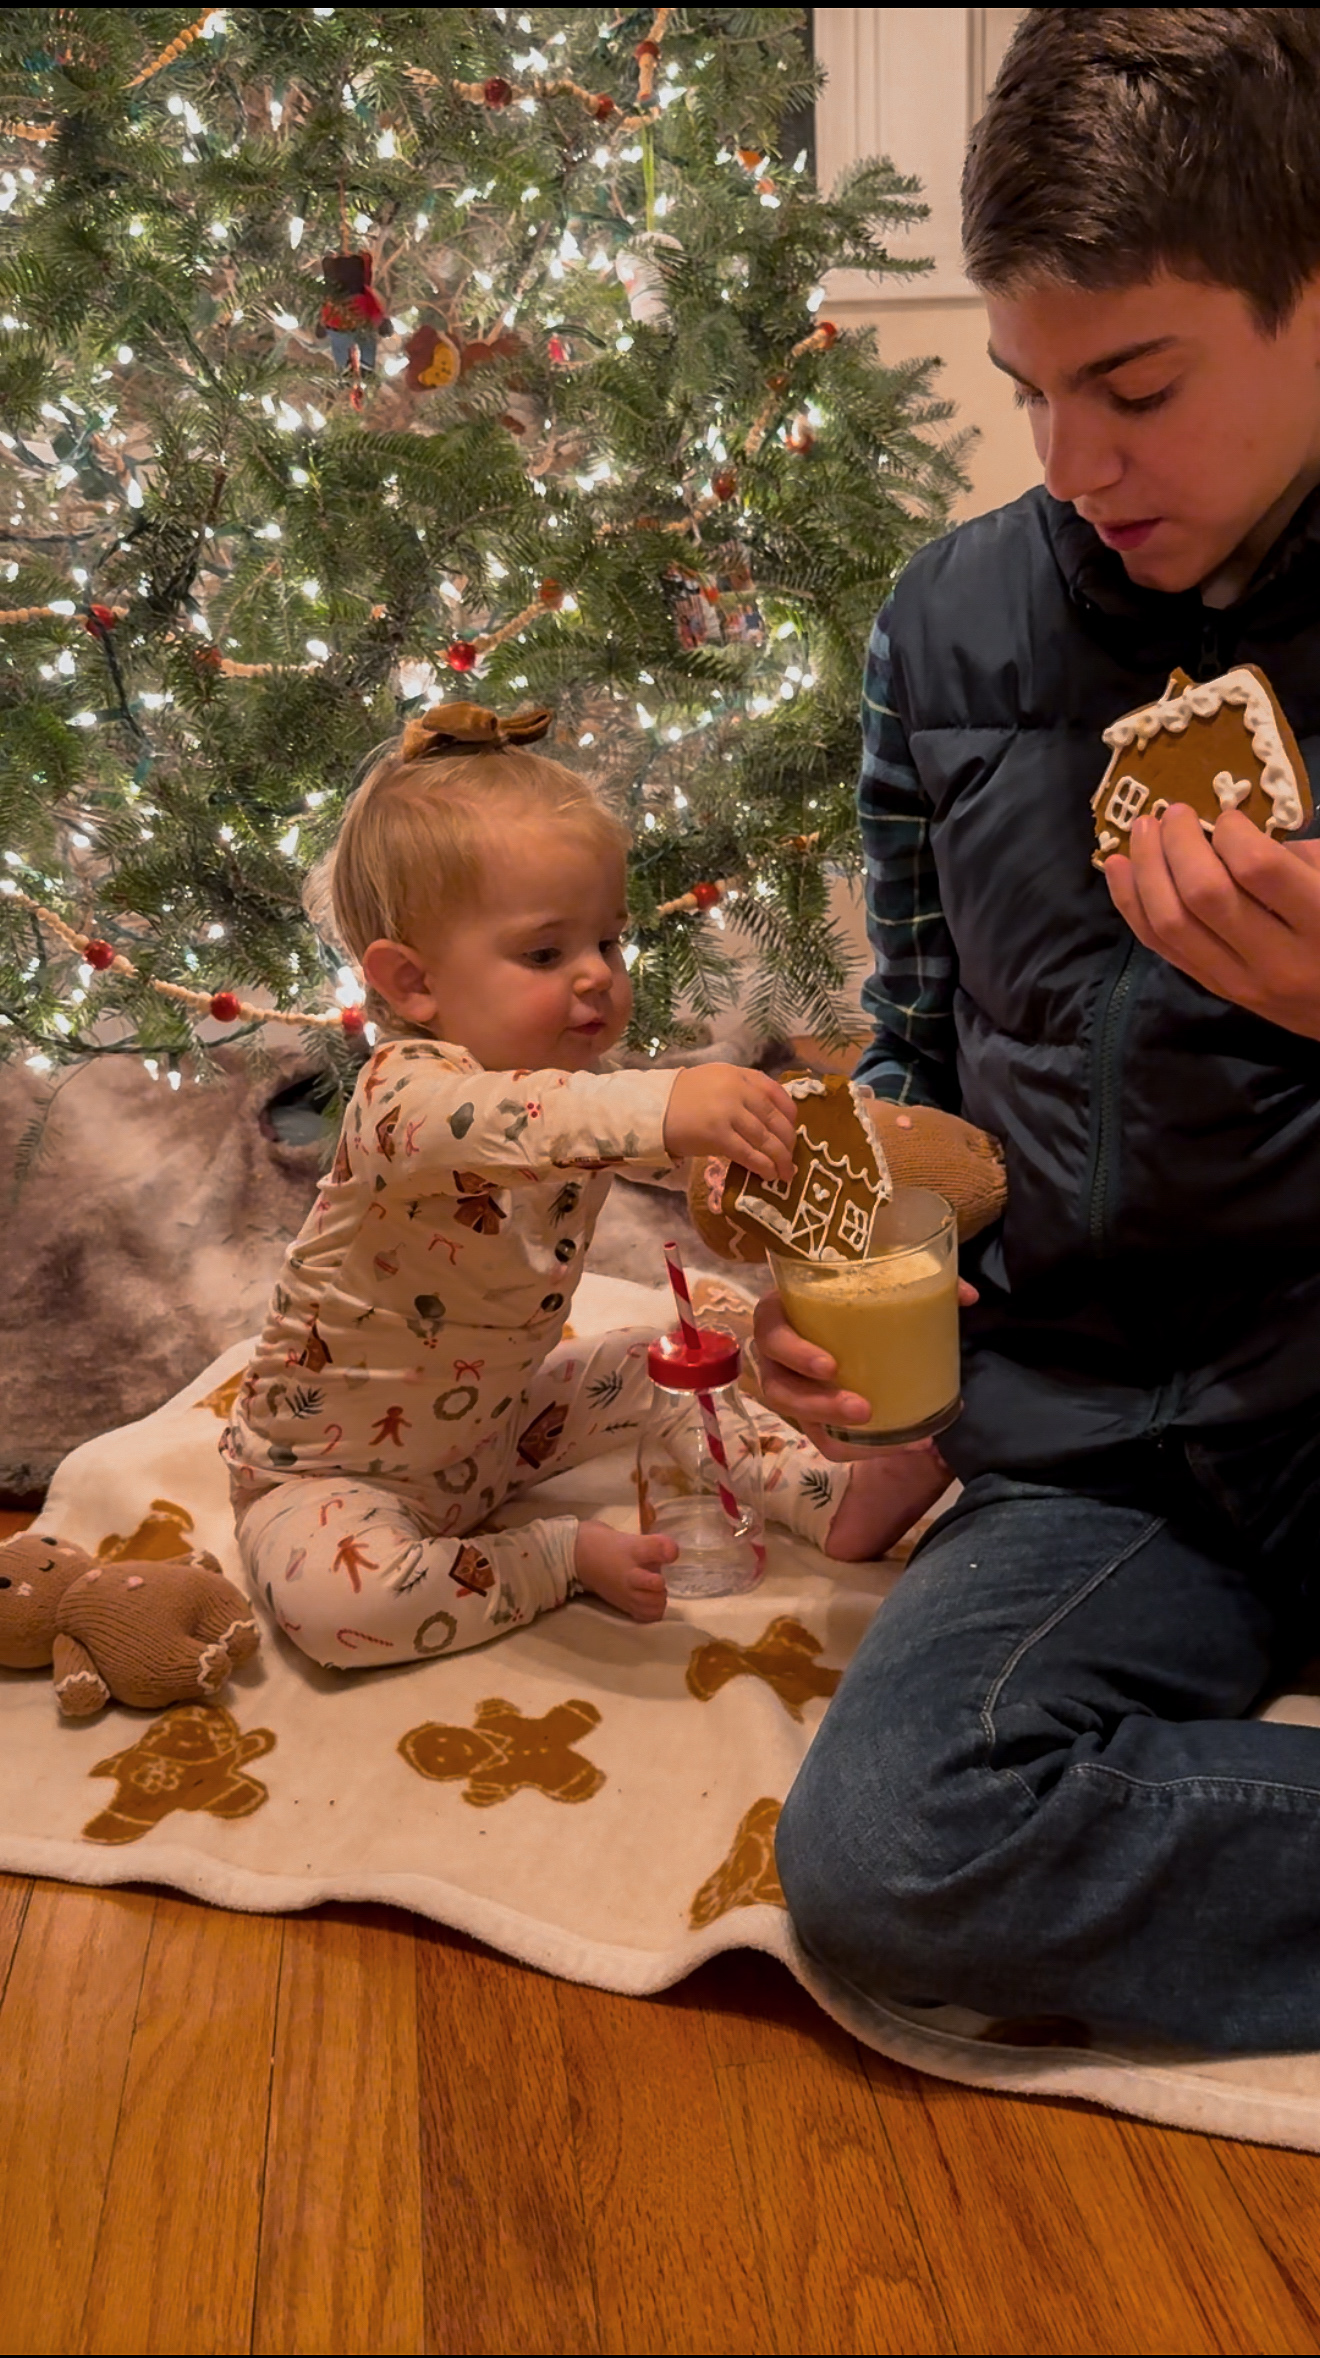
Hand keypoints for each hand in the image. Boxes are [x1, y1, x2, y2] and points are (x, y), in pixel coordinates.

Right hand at [664, 1063, 795, 1183]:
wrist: (652, 1109)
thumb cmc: (682, 1098)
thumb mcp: (715, 1080)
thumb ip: (741, 1089)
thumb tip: (769, 1116)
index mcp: (738, 1074)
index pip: (774, 1091)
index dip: (789, 1112)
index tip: (794, 1127)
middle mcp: (737, 1090)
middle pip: (774, 1117)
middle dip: (787, 1140)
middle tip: (791, 1158)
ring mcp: (728, 1112)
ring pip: (764, 1137)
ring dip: (779, 1158)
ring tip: (785, 1173)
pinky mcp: (718, 1135)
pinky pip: (748, 1153)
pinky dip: (762, 1165)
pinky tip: (769, 1175)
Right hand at [752, 1281, 978, 1462]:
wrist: (847, 1315)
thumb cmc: (851, 1293)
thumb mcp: (876, 1282)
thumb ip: (920, 1283)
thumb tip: (968, 1295)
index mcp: (782, 1315)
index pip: (770, 1333)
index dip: (793, 1353)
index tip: (831, 1365)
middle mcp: (777, 1358)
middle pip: (779, 1389)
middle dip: (818, 1403)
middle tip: (862, 1408)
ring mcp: (792, 1390)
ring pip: (800, 1420)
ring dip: (836, 1428)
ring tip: (878, 1428)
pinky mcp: (812, 1415)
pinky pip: (827, 1440)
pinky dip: (861, 1447)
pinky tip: (900, 1445)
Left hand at [1106, 804, 1319, 1039]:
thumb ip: (1295, 860)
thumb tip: (1230, 833)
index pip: (1258, 869)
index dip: (1233, 831)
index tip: (1229, 815)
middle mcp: (1277, 960)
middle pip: (1204, 896)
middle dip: (1178, 844)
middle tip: (1173, 811)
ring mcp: (1241, 983)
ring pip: (1172, 925)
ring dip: (1146, 870)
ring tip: (1141, 830)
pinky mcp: (1217, 992)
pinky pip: (1163, 948)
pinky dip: (1133, 906)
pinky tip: (1119, 870)